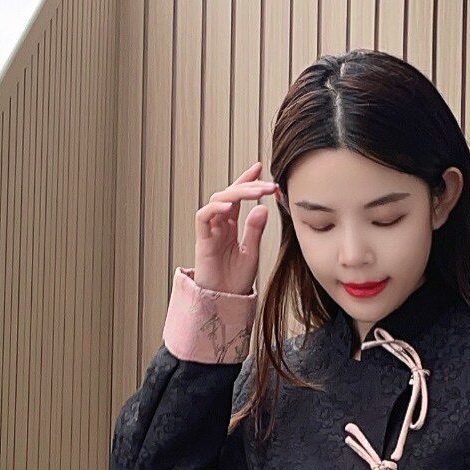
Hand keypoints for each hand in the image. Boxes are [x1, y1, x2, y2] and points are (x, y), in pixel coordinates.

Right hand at [194, 163, 272, 295]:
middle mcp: (219, 225)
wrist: (224, 301)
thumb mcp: (251, 252)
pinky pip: (204, 216)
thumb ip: (255, 230)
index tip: (260, 167)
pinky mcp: (202, 240)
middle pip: (230, 194)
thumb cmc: (235, 281)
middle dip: (248, 186)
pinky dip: (216, 207)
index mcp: (231, 226)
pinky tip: (231, 205)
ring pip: (218, 200)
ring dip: (237, 193)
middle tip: (268, 184)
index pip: (238, 197)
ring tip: (256, 192)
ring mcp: (210, 231)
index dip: (247, 180)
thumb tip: (261, 208)